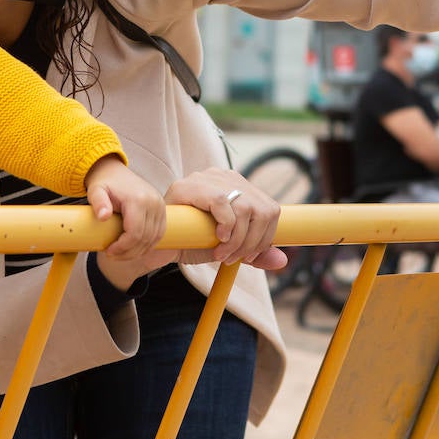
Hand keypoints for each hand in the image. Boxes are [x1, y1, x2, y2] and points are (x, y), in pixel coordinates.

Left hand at [85, 155, 165, 260]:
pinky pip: (159, 233)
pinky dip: (148, 244)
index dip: (123, 247)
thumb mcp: (96, 191)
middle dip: (129, 252)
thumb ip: (98, 203)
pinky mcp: (162, 209)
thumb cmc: (105, 183)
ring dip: (138, 251)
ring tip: (122, 253)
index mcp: (139, 199)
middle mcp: (154, 202)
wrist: (115, 171)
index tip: (109, 251)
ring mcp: (160, 206)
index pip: (135, 233)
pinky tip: (134, 248)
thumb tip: (103, 216)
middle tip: (113, 255)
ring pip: (154, 238)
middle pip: (145, 238)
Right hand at [163, 168, 286, 268]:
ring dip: (238, 239)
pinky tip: (217, 239)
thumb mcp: (228, 249)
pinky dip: (225, 225)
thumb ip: (254, 252)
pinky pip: (221, 202)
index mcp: (237, 187)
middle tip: (234, 258)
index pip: (269, 208)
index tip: (249, 255)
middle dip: (252, 241)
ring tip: (222, 253)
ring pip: (245, 207)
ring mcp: (206, 178)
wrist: (156, 247)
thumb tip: (282, 260)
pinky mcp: (188, 185)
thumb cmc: (190, 242)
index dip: (265, 236)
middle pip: (262, 209)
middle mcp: (224, 177)